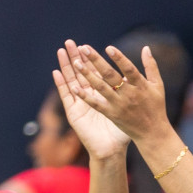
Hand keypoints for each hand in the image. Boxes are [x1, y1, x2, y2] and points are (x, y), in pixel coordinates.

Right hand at [54, 47, 130, 161]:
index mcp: (103, 95)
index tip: (87, 46)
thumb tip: (135, 77)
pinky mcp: (74, 113)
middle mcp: (90, 97)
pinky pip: (66, 96)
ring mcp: (80, 104)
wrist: (111, 150)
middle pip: (80, 73)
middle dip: (76, 57)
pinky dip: (61, 84)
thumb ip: (130, 93)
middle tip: (70, 42)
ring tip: (61, 51)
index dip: (90, 60)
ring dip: (66, 66)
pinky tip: (56, 72)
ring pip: (71, 81)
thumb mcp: (128, 108)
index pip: (95, 73)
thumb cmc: (122, 132)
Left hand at [60, 41, 172, 145]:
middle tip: (84, 48)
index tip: (108, 48)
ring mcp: (119, 105)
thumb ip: (151, 66)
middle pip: (111, 75)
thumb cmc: (156, 106)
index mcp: (141, 86)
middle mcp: (129, 94)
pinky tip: (74, 88)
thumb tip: (146, 48)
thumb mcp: (158, 85)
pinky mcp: (112, 114)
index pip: (129, 69)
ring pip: (101, 87)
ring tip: (76, 62)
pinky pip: (96, 104)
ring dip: (88, 74)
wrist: (152, 133)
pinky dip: (85, 96)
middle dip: (97, 60)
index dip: (119, 58)